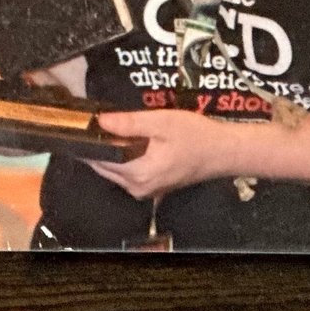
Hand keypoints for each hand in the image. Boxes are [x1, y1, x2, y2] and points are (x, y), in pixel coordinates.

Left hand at [86, 108, 239, 198]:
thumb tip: (101, 120)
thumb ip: (129, 123)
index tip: (86, 123)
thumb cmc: (196, 136)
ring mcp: (144, 190)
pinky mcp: (151, 188)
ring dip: (110, 152)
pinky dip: (123, 158)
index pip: (98, 159)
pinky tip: (131, 142)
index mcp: (138, 173)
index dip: (90, 140)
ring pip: (113, 170)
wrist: (223, 152)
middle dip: (98, 145)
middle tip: (102, 122)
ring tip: (117, 129)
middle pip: (102, 166)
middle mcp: (138, 188)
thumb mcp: (161, 122)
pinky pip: (126, 173)